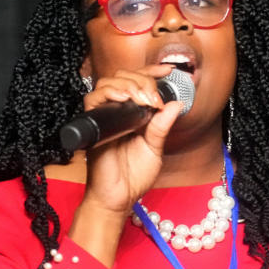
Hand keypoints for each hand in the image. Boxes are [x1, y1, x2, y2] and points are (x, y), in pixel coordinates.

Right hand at [79, 64, 184, 216]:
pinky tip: (123, 98)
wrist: (118, 197)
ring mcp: (105, 117)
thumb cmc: (133, 176)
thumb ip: (162, 127)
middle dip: (143, 80)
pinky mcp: (94, 124)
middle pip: (124, 76)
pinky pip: (92, 99)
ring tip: (143, 99)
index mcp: (134, 114)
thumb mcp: (155, 149)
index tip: (168, 70)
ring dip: (128, 85)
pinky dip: (109, 93)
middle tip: (155, 99)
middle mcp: (118, 112)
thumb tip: (176, 104)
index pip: (139, 82)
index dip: (152, 71)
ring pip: (108, 82)